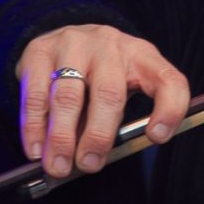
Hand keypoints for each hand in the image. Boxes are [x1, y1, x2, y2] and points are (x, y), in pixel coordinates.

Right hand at [15, 24, 189, 179]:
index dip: (169, 110)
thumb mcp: (125, 87)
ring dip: (61, 137)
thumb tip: (94, 160)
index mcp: (143, 57)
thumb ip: (119, 121)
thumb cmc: (103, 75)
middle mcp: (111, 46)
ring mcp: (74, 44)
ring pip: (67, 95)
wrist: (67, 37)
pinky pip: (36, 95)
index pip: (169, 81)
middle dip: (98, 135)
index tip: (156, 137)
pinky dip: (34, 127)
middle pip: (109, 93)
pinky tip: (36, 149)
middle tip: (88, 165)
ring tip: (57, 166)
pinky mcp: (39, 51)